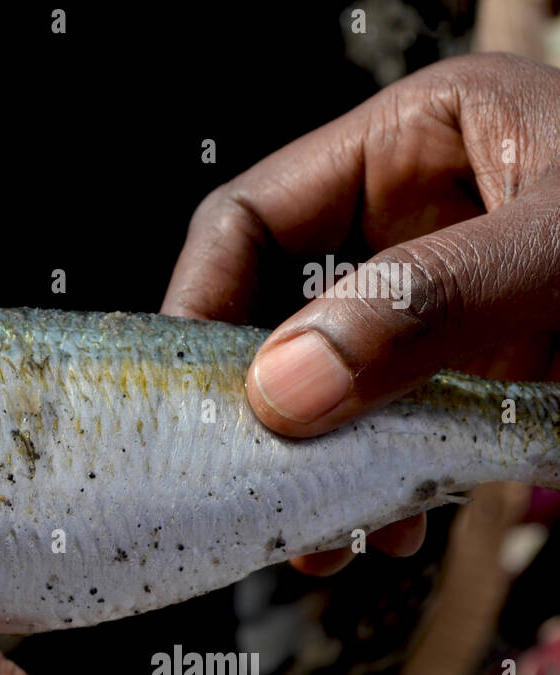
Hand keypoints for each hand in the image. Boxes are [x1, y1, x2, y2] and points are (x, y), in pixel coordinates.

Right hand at [163, 52, 559, 574]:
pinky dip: (377, 479)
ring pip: (330, 379)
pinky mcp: (482, 366)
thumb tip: (281, 387)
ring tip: (323, 532)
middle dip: (262, 404)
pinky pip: (391, 422)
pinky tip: (391, 523)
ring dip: (316, 459)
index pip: (250, 215)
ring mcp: (450, 298)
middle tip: (252, 479)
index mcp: (418, 142)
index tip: (192, 395)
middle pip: (281, 308)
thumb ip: (428, 307)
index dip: (204, 303)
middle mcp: (421, 217)